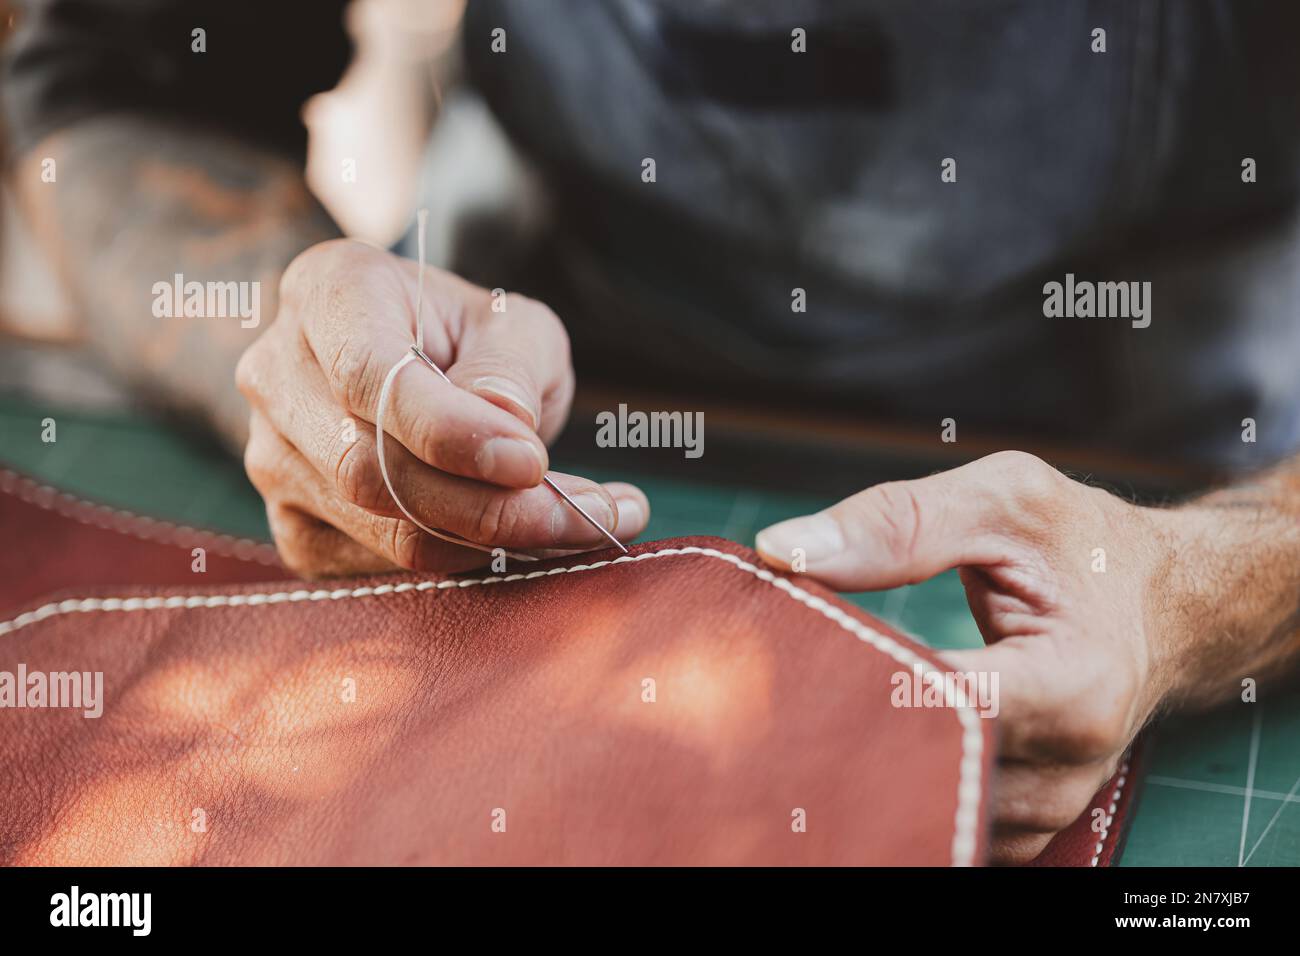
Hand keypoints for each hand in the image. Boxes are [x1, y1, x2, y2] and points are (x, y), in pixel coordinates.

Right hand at [236, 238, 648, 575]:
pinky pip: (379, 566)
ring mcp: (273, 454)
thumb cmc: (472, 336)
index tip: (532, 462)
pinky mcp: (296, 524)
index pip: (369, 376)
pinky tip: (526, 541)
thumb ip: (507, 368)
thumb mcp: (512, 324)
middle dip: (492, 504)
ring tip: (587, 523)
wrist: (426, 368)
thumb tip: (507, 435)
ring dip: (494, 540)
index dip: (450, 431)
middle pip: (370, 468)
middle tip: (594, 512)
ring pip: (381, 525)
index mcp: (328, 291)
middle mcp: (277, 372)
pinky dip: (465, 562)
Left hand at [755, 451, 1183, 863]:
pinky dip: (895, 786)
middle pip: (921, 771)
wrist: (1167, 606)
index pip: (936, 707)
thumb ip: (897, 522)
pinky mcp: (1022, 822)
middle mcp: (1065, 767)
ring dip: (864, 763)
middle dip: (845, 727)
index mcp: (1072, 685)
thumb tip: (778, 548)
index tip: (794, 651)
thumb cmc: (1086, 545)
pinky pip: (943, 825)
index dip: (855, 678)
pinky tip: (860, 738)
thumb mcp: (1004, 498)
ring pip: (924, 812)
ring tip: (819, 705)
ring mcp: (1046, 808)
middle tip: (784, 684)